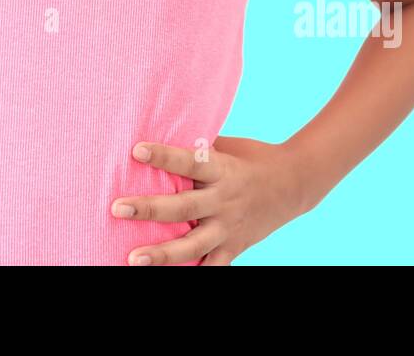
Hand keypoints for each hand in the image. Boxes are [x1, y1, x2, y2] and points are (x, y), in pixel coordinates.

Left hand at [111, 135, 313, 264]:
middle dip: (149, 209)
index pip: (189, 161)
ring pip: (193, 245)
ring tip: (134, 259)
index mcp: (222, 169)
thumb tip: (159, 135)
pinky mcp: (234, 247)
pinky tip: (166, 278)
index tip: (137, 150)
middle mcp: (224, 200)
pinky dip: (194, 273)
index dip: (163, 156)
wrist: (295, 184)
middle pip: (184, 207)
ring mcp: (229, 227)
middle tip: (118, 208)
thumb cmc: (253, 157)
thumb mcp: (228, 147)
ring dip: (162, 254)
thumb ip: (197, 148)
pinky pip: (212, 267)